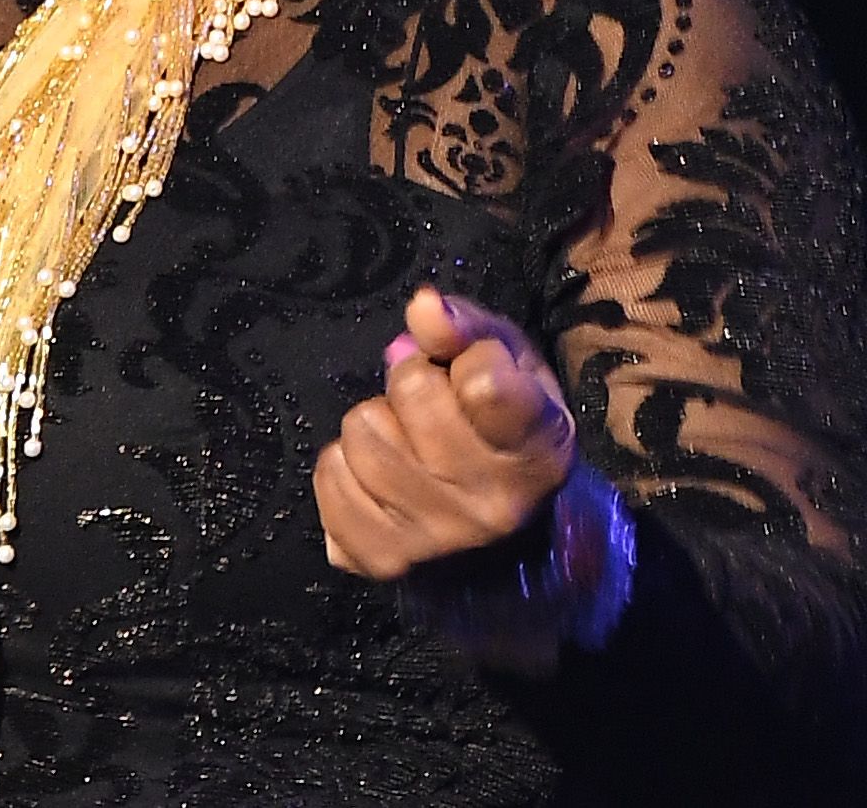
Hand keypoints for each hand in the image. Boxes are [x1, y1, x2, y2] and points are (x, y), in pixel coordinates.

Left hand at [313, 286, 577, 578]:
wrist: (501, 545)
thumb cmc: (503, 429)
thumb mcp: (508, 364)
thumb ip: (468, 327)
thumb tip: (422, 306)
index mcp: (537, 453)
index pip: (482, 382)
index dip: (468, 357)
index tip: (475, 374)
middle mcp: (490, 508)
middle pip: (412, 393)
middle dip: (413, 382)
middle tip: (434, 407)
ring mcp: (434, 540)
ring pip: (361, 433)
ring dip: (376, 423)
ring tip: (406, 441)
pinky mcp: (380, 560)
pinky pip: (328, 474)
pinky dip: (344, 463)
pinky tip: (379, 475)